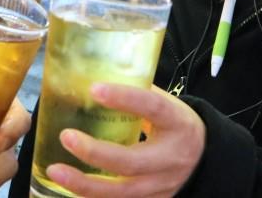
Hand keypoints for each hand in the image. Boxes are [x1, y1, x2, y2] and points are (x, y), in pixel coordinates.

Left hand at [46, 84, 204, 197]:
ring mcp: (161, 186)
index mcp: (177, 123)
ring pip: (121, 192)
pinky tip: (67, 189)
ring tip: (56, 170)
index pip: (152, 108)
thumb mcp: (167, 105)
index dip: (125, 98)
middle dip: (95, 153)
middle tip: (66, 137)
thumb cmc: (175, 125)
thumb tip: (93, 74)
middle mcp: (170, 159)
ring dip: (84, 184)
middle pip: (130, 162)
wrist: (206, 160)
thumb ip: (137, 93)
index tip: (95, 89)